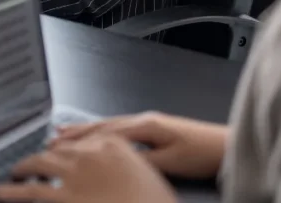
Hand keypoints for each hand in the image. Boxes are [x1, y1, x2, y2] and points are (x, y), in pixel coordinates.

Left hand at [0, 136, 177, 202]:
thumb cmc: (154, 202)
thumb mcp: (147, 174)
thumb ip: (123, 164)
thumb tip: (110, 169)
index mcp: (113, 143)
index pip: (81, 140)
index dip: (67, 149)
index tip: (58, 151)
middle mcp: (90, 153)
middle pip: (58, 149)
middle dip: (45, 157)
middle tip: (34, 164)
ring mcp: (74, 174)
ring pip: (37, 163)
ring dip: (23, 168)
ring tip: (15, 173)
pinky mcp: (63, 198)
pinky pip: (29, 191)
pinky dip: (10, 190)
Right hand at [52, 112, 226, 179]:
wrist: (227, 144)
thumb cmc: (203, 153)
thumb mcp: (171, 162)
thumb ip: (141, 160)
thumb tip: (115, 161)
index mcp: (145, 125)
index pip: (104, 132)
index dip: (79, 139)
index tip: (58, 144)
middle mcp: (143, 119)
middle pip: (103, 125)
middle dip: (76, 131)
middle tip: (53, 137)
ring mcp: (148, 121)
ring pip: (109, 124)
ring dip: (86, 128)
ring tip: (65, 130)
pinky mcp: (154, 126)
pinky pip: (119, 127)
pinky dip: (102, 130)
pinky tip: (96, 132)